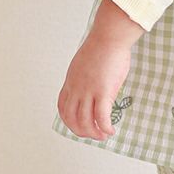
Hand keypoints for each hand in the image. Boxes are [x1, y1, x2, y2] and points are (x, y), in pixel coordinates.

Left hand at [56, 0, 146, 140]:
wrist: (109, 37)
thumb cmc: (103, 46)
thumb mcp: (85, 62)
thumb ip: (86, 75)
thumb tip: (94, 80)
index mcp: (71, 81)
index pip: (63, 107)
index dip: (69, 121)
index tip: (79, 126)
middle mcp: (77, 88)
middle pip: (71, 118)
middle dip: (81, 131)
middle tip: (93, 135)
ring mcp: (89, 91)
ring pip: (85, 121)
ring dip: (94, 133)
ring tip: (103, 136)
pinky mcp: (103, 92)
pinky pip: (101, 117)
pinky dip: (105, 128)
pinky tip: (111, 130)